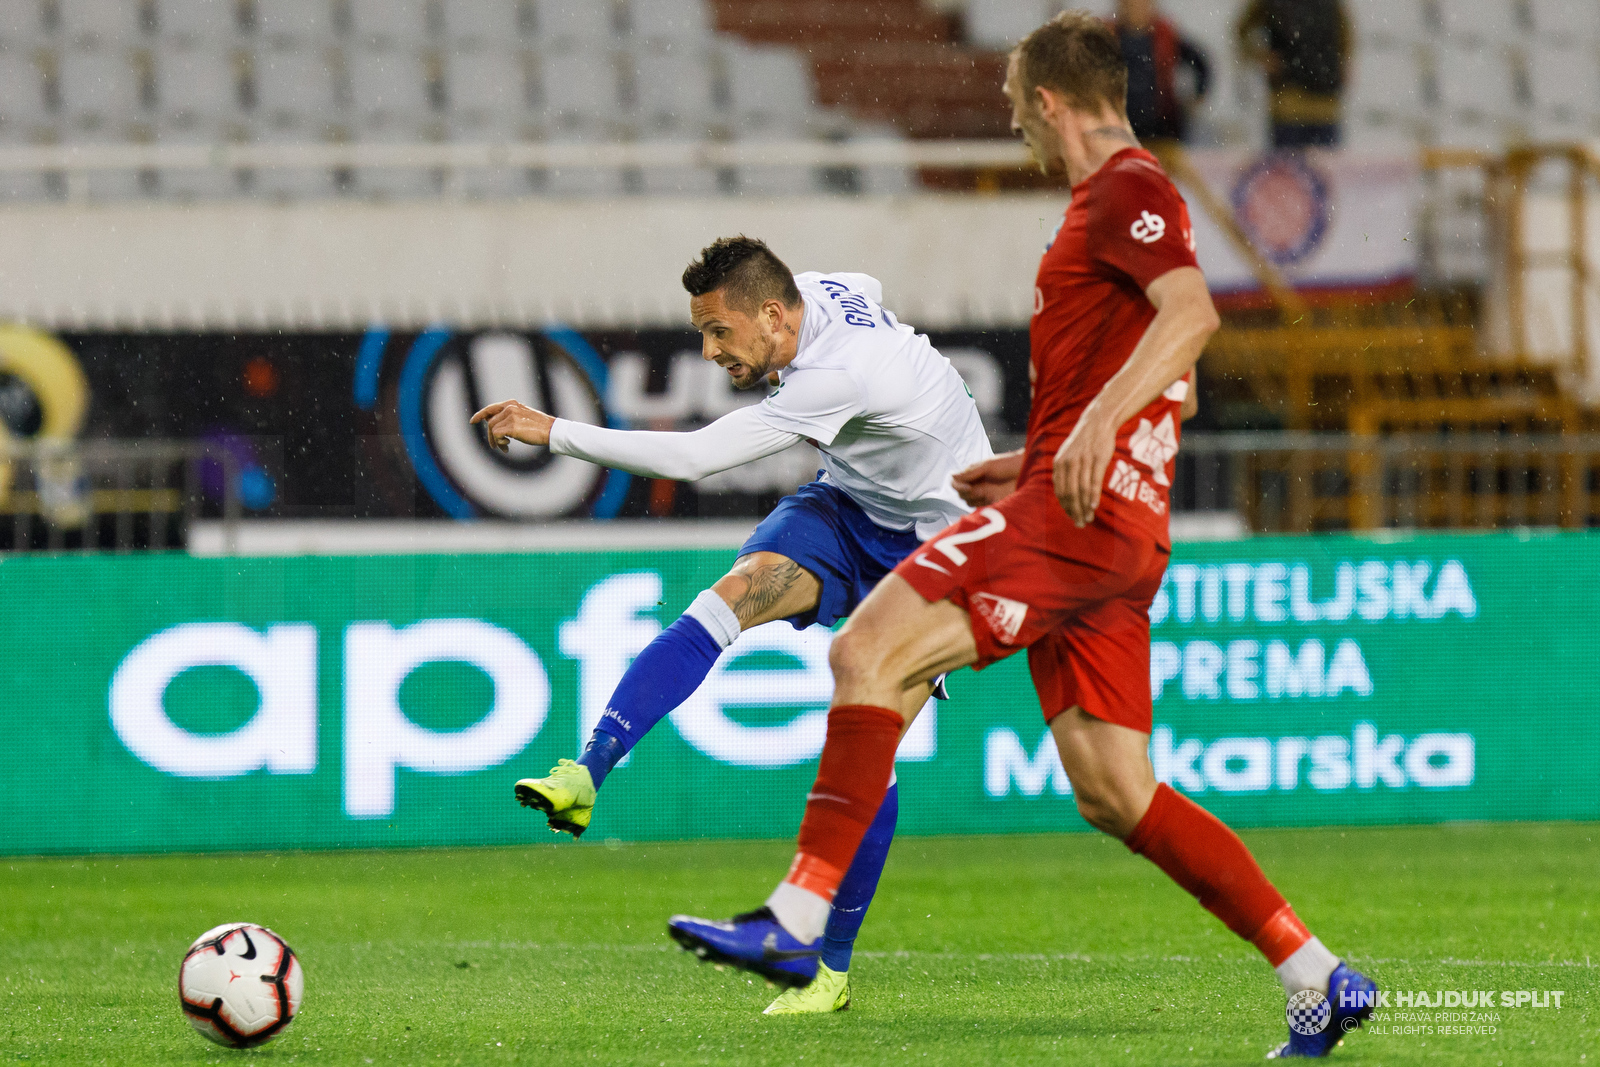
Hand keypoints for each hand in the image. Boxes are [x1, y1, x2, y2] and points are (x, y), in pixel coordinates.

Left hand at [469, 399, 554, 450]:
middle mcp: (510, 407)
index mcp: (512, 404)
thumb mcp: (522, 416)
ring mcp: (510, 416)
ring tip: (504, 447)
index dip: (480, 415)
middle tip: (495, 446)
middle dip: (490, 435)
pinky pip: (496, 435)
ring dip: (496, 441)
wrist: (551, 430)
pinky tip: (508, 446)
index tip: (473, 421)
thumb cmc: (539, 426)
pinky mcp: (512, 426)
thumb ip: (508, 417)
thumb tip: (492, 423)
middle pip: (490, 422)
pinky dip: (500, 443)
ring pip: (492, 429)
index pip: (491, 408)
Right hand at [951, 450, 1021, 506]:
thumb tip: (952, 476)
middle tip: (974, 490)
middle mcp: (978, 483)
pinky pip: (980, 507)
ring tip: (983, 494)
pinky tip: (987, 501)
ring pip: (969, 501)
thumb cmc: (1008, 464)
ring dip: (971, 499)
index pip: (957, 482)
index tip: (966, 486)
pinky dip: (979, 506)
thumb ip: (970, 472)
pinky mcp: (993, 501)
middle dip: (964, 493)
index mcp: (975, 473)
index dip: (957, 485)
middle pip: (961, 493)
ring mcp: (985, 493)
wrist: (1027, 470)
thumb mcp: (987, 466)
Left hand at [1052, 408, 1116, 526]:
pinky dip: (1093, 496)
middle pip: (1069, 494)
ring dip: (1084, 507)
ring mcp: (1082, 461)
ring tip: (1088, 519)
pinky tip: (1094, 506)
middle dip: (1074, 512)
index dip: (1065, 507)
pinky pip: (1093, 481)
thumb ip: (1064, 472)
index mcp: (1059, 464)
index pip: (1060, 491)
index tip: (1072, 517)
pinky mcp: (1097, 459)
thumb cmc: (1083, 442)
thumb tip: (1064, 494)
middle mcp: (1068, 463)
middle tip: (1080, 524)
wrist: (1097, 422)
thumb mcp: (1067, 454)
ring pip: (1081, 490)